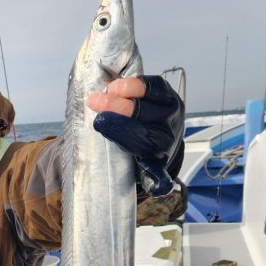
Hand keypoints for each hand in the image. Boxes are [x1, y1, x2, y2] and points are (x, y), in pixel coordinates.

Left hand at [87, 75, 184, 196]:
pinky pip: (157, 172)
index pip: (153, 88)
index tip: (112, 88)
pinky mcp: (160, 166)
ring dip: (119, 129)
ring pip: (144, 136)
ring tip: (100, 121)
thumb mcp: (145, 100)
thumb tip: (99, 90)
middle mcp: (170, 120)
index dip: (132, 86)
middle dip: (117, 105)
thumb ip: (126, 93)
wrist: (163, 147)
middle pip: (144, 111)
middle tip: (94, 101)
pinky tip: (148, 178)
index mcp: (167, 99)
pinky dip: (153, 177)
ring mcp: (166, 144)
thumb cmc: (146, 119)